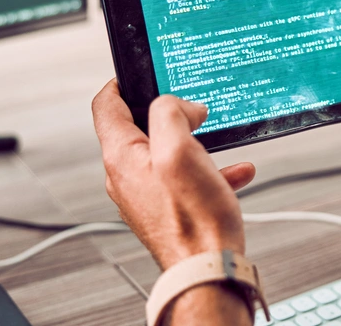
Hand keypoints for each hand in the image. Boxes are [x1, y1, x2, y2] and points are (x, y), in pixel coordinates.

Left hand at [92, 80, 255, 269]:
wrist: (207, 268)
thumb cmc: (193, 218)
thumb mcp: (179, 149)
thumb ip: (170, 114)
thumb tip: (176, 104)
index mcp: (122, 157)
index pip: (105, 106)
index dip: (121, 82)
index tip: (139, 73)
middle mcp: (127, 177)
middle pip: (138, 128)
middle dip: (169, 114)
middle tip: (193, 110)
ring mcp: (146, 195)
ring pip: (165, 154)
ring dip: (194, 143)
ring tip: (217, 141)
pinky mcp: (166, 210)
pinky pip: (184, 179)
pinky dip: (207, 169)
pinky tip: (234, 171)